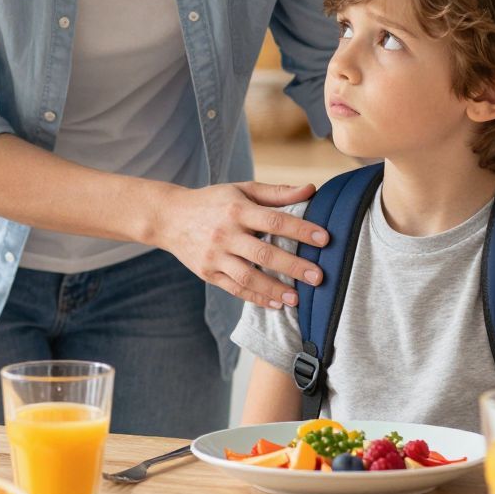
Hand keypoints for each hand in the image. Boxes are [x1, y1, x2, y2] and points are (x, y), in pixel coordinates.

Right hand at [149, 181, 328, 309]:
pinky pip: (234, 289)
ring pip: (247, 277)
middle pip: (263, 253)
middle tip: (319, 277)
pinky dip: (256, 297)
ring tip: (298, 299)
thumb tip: (311, 190)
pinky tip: (275, 304)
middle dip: (293, 266)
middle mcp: (225, 234)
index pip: (274, 220)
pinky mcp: (207, 273)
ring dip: (274, 289)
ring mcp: (214, 256)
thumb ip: (277, 193)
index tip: (325, 239)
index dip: (300, 229)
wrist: (169, 217)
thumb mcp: (242, 190)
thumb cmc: (213, 202)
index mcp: (237, 210)